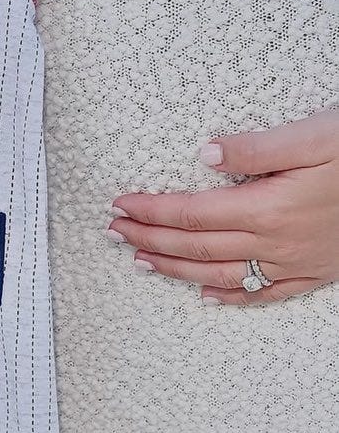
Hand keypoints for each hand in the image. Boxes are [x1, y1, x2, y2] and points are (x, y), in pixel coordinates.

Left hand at [107, 108, 338, 304]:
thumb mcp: (318, 134)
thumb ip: (260, 148)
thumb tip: (208, 155)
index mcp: (269, 207)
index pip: (191, 213)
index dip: (151, 211)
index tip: (120, 205)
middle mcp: (276, 242)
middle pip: (196, 246)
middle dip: (149, 239)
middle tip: (113, 233)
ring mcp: (296, 263)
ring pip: (221, 274)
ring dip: (175, 269)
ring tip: (141, 261)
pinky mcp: (316, 272)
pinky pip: (265, 294)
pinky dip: (231, 298)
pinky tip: (207, 297)